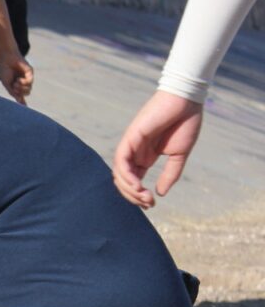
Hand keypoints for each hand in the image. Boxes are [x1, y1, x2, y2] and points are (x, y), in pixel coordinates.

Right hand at [0, 49, 33, 104]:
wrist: (6, 59)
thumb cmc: (4, 70)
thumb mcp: (7, 84)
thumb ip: (13, 93)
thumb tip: (20, 101)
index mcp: (16, 84)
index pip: (21, 94)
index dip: (23, 101)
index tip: (24, 106)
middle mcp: (22, 81)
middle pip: (26, 93)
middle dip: (20, 92)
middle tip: (14, 87)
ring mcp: (27, 77)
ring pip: (29, 89)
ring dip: (21, 88)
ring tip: (16, 82)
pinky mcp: (30, 72)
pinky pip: (30, 82)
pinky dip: (24, 83)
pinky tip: (19, 79)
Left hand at [113, 90, 203, 208]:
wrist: (187, 101)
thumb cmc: (185, 123)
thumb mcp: (179, 155)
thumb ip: (170, 174)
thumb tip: (160, 193)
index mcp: (144, 157)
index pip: (134, 181)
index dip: (138, 196)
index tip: (151, 204)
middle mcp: (134, 153)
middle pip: (123, 181)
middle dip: (133, 196)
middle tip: (148, 204)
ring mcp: (130, 145)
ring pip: (119, 173)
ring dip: (129, 189)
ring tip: (145, 198)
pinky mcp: (130, 138)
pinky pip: (121, 161)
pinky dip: (126, 175)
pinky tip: (137, 186)